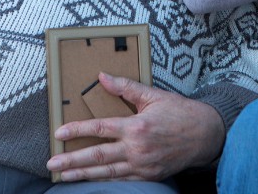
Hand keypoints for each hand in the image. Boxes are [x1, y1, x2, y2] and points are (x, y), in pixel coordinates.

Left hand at [46, 72, 224, 181]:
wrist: (206, 135)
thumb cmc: (180, 112)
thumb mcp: (153, 95)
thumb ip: (125, 87)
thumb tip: (102, 77)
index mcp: (136, 126)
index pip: (100, 128)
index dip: (77, 130)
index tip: (59, 134)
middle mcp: (137, 149)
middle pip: (97, 156)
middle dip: (71, 161)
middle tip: (51, 165)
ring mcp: (142, 165)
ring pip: (106, 172)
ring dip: (82, 174)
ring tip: (63, 176)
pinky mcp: (149, 176)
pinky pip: (121, 181)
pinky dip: (104, 182)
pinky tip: (90, 181)